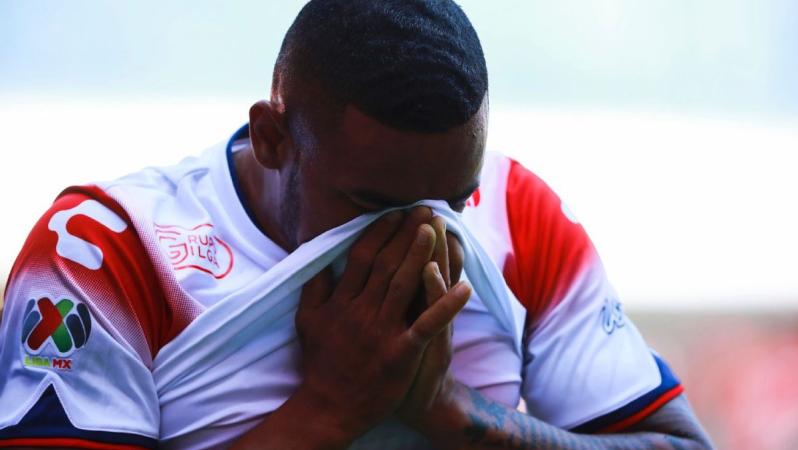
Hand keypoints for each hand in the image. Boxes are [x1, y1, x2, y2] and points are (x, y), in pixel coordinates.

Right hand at [294, 208, 471, 441]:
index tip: (396, 213)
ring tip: (436, 228)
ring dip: (422, 255)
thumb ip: (315, 287)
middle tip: (424, 209)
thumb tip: (319, 256)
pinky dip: (446, 305)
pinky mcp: (400, 353)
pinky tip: (466, 288)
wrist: (330, 407)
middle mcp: (360, 312)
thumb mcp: (308, 320)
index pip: (362, 257)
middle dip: (406, 234)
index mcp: (341, 301)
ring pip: (405, 285)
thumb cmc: (321, 362)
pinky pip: (427, 325)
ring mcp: (381, 332)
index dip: (381, 232)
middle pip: (387, 264)